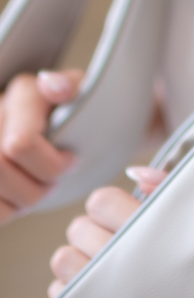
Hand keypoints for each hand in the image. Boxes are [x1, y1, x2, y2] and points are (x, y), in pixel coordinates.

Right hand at [0, 69, 83, 220]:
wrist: (49, 122)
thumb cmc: (70, 110)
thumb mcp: (81, 92)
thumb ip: (71, 87)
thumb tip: (53, 87)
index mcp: (24, 94)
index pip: (21, 144)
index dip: (51, 166)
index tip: (71, 163)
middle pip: (2, 169)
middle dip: (35, 188)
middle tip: (53, 183)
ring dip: (19, 202)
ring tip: (37, 190)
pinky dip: (5, 211)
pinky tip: (18, 198)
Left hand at [48, 166, 165, 297]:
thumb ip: (164, 185)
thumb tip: (131, 173)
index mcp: (146, 232)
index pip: (99, 202)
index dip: (110, 205)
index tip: (127, 215)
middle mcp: (121, 263)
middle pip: (78, 228)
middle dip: (96, 231)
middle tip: (119, 242)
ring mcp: (102, 295)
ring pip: (62, 259)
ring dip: (80, 258)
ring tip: (105, 265)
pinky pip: (57, 292)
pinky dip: (73, 288)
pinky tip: (99, 289)